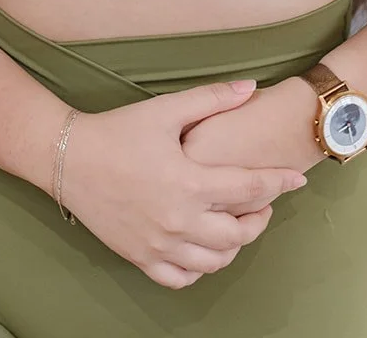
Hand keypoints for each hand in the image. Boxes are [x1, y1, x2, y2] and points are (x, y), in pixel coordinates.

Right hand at [58, 80, 306, 289]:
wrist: (68, 157)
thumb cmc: (118, 130)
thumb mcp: (166, 109)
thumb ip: (212, 99)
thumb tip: (251, 87)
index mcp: (189, 183)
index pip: (249, 189)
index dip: (278, 183)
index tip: (298, 179)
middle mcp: (178, 221)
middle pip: (238, 234)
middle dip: (260, 218)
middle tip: (265, 202)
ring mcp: (158, 245)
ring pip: (214, 262)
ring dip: (234, 246)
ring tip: (237, 224)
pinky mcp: (139, 258)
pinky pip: (180, 279)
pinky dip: (199, 269)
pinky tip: (203, 249)